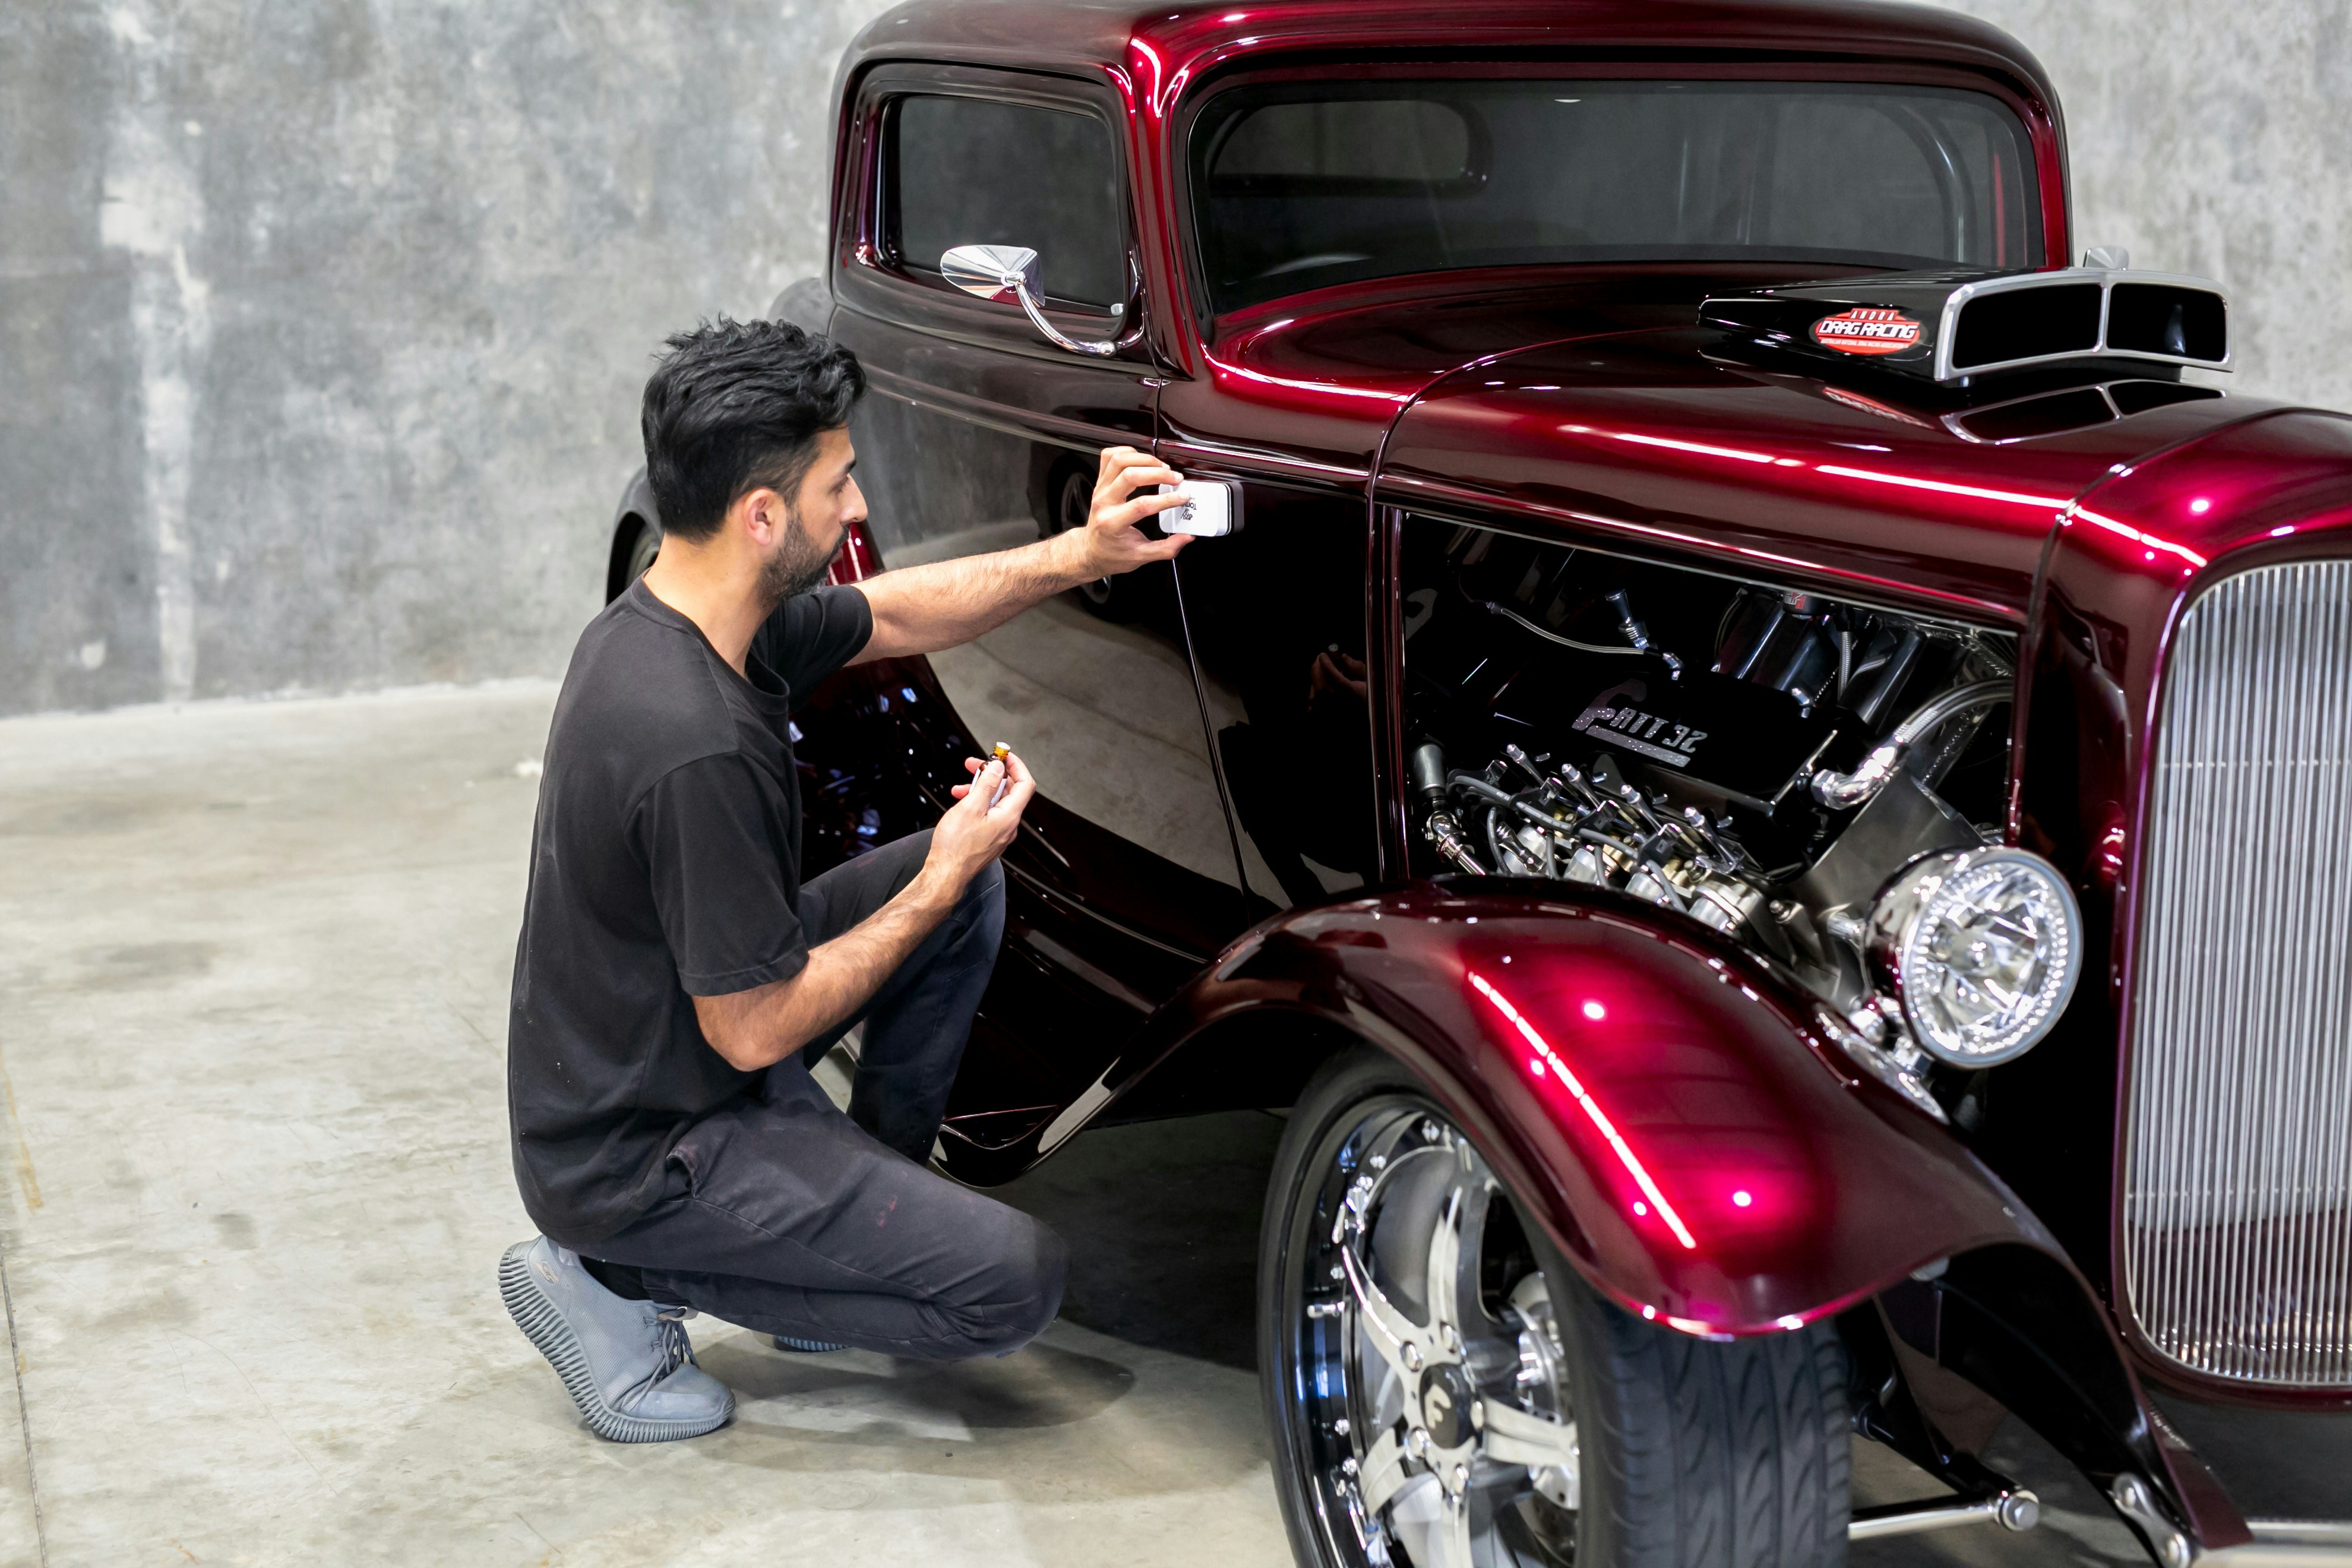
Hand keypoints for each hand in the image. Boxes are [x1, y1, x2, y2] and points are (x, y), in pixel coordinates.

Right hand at [927, 749, 1034, 892]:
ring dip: (979, 789)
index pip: (1025, 784)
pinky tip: (961, 803)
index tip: (1002, 755)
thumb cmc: (955, 847)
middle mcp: (1008, 826)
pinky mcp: (988, 839)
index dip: (1016, 766)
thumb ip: (987, 784)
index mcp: (1009, 817)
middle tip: (974, 765)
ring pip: (995, 803)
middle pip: (1008, 791)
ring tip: (959, 788)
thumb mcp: (970, 807)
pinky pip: (988, 814)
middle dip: (991, 775)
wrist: (945, 874)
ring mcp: (999, 833)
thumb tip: (998, 767)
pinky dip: (976, 804)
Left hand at [1071, 446, 1191, 580]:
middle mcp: (1103, 503)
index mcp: (1112, 523)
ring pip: (1118, 461)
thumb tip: (1186, 538)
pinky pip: (1109, 457)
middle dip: (1157, 473)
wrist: (1091, 550)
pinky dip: (1127, 452)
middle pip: (1129, 476)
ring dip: (1143, 459)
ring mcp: (1100, 490)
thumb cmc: (1112, 554)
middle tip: (1175, 478)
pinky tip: (1141, 458)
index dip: (1165, 500)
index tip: (1182, 497)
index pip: (1141, 505)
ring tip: (1161, 467)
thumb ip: (1165, 548)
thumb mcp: (1140, 557)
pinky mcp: (1100, 482)